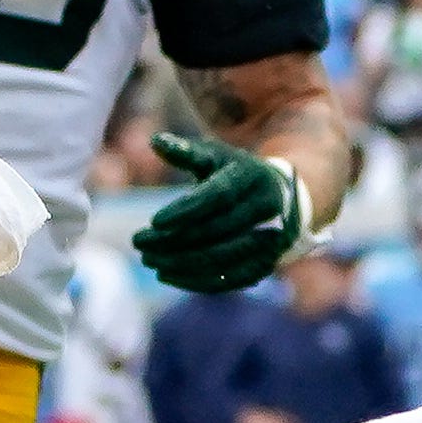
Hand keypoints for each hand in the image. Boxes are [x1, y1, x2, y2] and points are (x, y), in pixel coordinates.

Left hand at [133, 132, 309, 293]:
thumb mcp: (216, 157)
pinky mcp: (266, 265)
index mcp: (253, 179)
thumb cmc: (237, 174)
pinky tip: (169, 275)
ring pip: (222, 259)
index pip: (218, 197)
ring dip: (181, 264)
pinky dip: (197, 281)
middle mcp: (267, 212)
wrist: (282, 201)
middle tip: (139, 243)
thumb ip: (186, 152)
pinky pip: (230, 280)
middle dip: (174, 240)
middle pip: (216, 232)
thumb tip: (155, 141)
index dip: (186, 210)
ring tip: (149, 261)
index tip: (153, 221)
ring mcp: (270, 242)